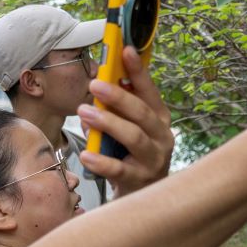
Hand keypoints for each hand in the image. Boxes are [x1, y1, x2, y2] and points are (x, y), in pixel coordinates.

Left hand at [78, 46, 174, 196]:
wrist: (142, 196)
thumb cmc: (132, 155)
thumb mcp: (129, 129)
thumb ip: (116, 112)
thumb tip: (94, 96)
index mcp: (159, 119)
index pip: (150, 91)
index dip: (139, 70)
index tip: (126, 50)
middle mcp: (162, 137)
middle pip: (142, 113)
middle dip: (118, 96)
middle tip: (94, 84)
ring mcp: (154, 160)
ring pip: (134, 137)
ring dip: (108, 123)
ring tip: (84, 113)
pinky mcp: (140, 180)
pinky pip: (120, 169)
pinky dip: (101, 161)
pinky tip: (85, 155)